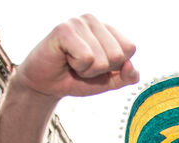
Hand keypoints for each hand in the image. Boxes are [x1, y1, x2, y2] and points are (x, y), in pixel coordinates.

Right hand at [15, 14, 138, 99]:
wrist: (46, 84)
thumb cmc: (77, 78)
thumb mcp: (108, 81)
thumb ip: (126, 76)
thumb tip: (131, 67)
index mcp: (107, 29)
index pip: (130, 48)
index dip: (115, 66)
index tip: (97, 65)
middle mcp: (94, 21)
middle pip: (118, 55)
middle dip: (101, 70)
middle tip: (82, 66)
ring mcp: (78, 22)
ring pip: (102, 60)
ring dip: (87, 70)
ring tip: (73, 63)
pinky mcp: (63, 29)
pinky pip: (86, 58)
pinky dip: (77, 67)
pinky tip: (65, 59)